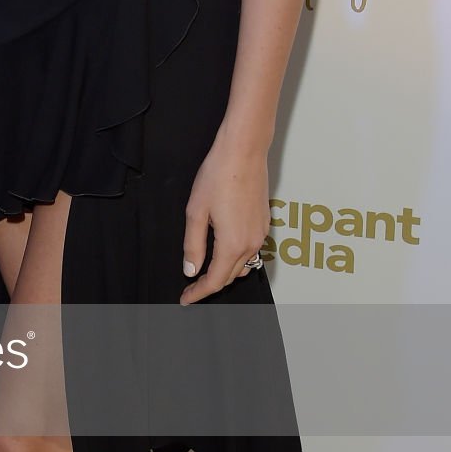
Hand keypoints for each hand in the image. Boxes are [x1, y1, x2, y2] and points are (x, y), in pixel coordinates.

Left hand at [180, 132, 269, 304]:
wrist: (244, 152)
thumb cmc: (218, 176)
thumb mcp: (196, 213)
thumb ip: (193, 245)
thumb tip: (191, 270)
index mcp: (232, 244)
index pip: (214, 281)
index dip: (198, 293)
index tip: (185, 299)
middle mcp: (251, 244)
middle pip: (230, 277)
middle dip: (210, 285)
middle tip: (190, 286)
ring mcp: (260, 234)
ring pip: (243, 266)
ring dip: (225, 273)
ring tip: (205, 271)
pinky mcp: (264, 224)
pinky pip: (251, 251)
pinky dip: (236, 258)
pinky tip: (222, 250)